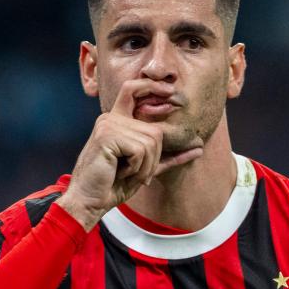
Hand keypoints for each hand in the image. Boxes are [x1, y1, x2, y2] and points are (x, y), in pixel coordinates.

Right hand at [56, 79, 202, 230]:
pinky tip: (119, 172)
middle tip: (135, 173)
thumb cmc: (113, 186)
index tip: (170, 92)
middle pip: (155, 132)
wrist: (88, 202)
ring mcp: (108, 125)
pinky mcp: (107, 136)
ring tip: (125, 173)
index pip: (132, 89)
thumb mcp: (145, 168)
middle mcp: (111, 118)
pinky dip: (136, 168)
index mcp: (116, 121)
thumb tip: (199, 148)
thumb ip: (168, 156)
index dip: (151, 85)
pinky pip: (140, 150)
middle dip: (153, 159)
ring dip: (144, 166)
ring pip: (151, 142)